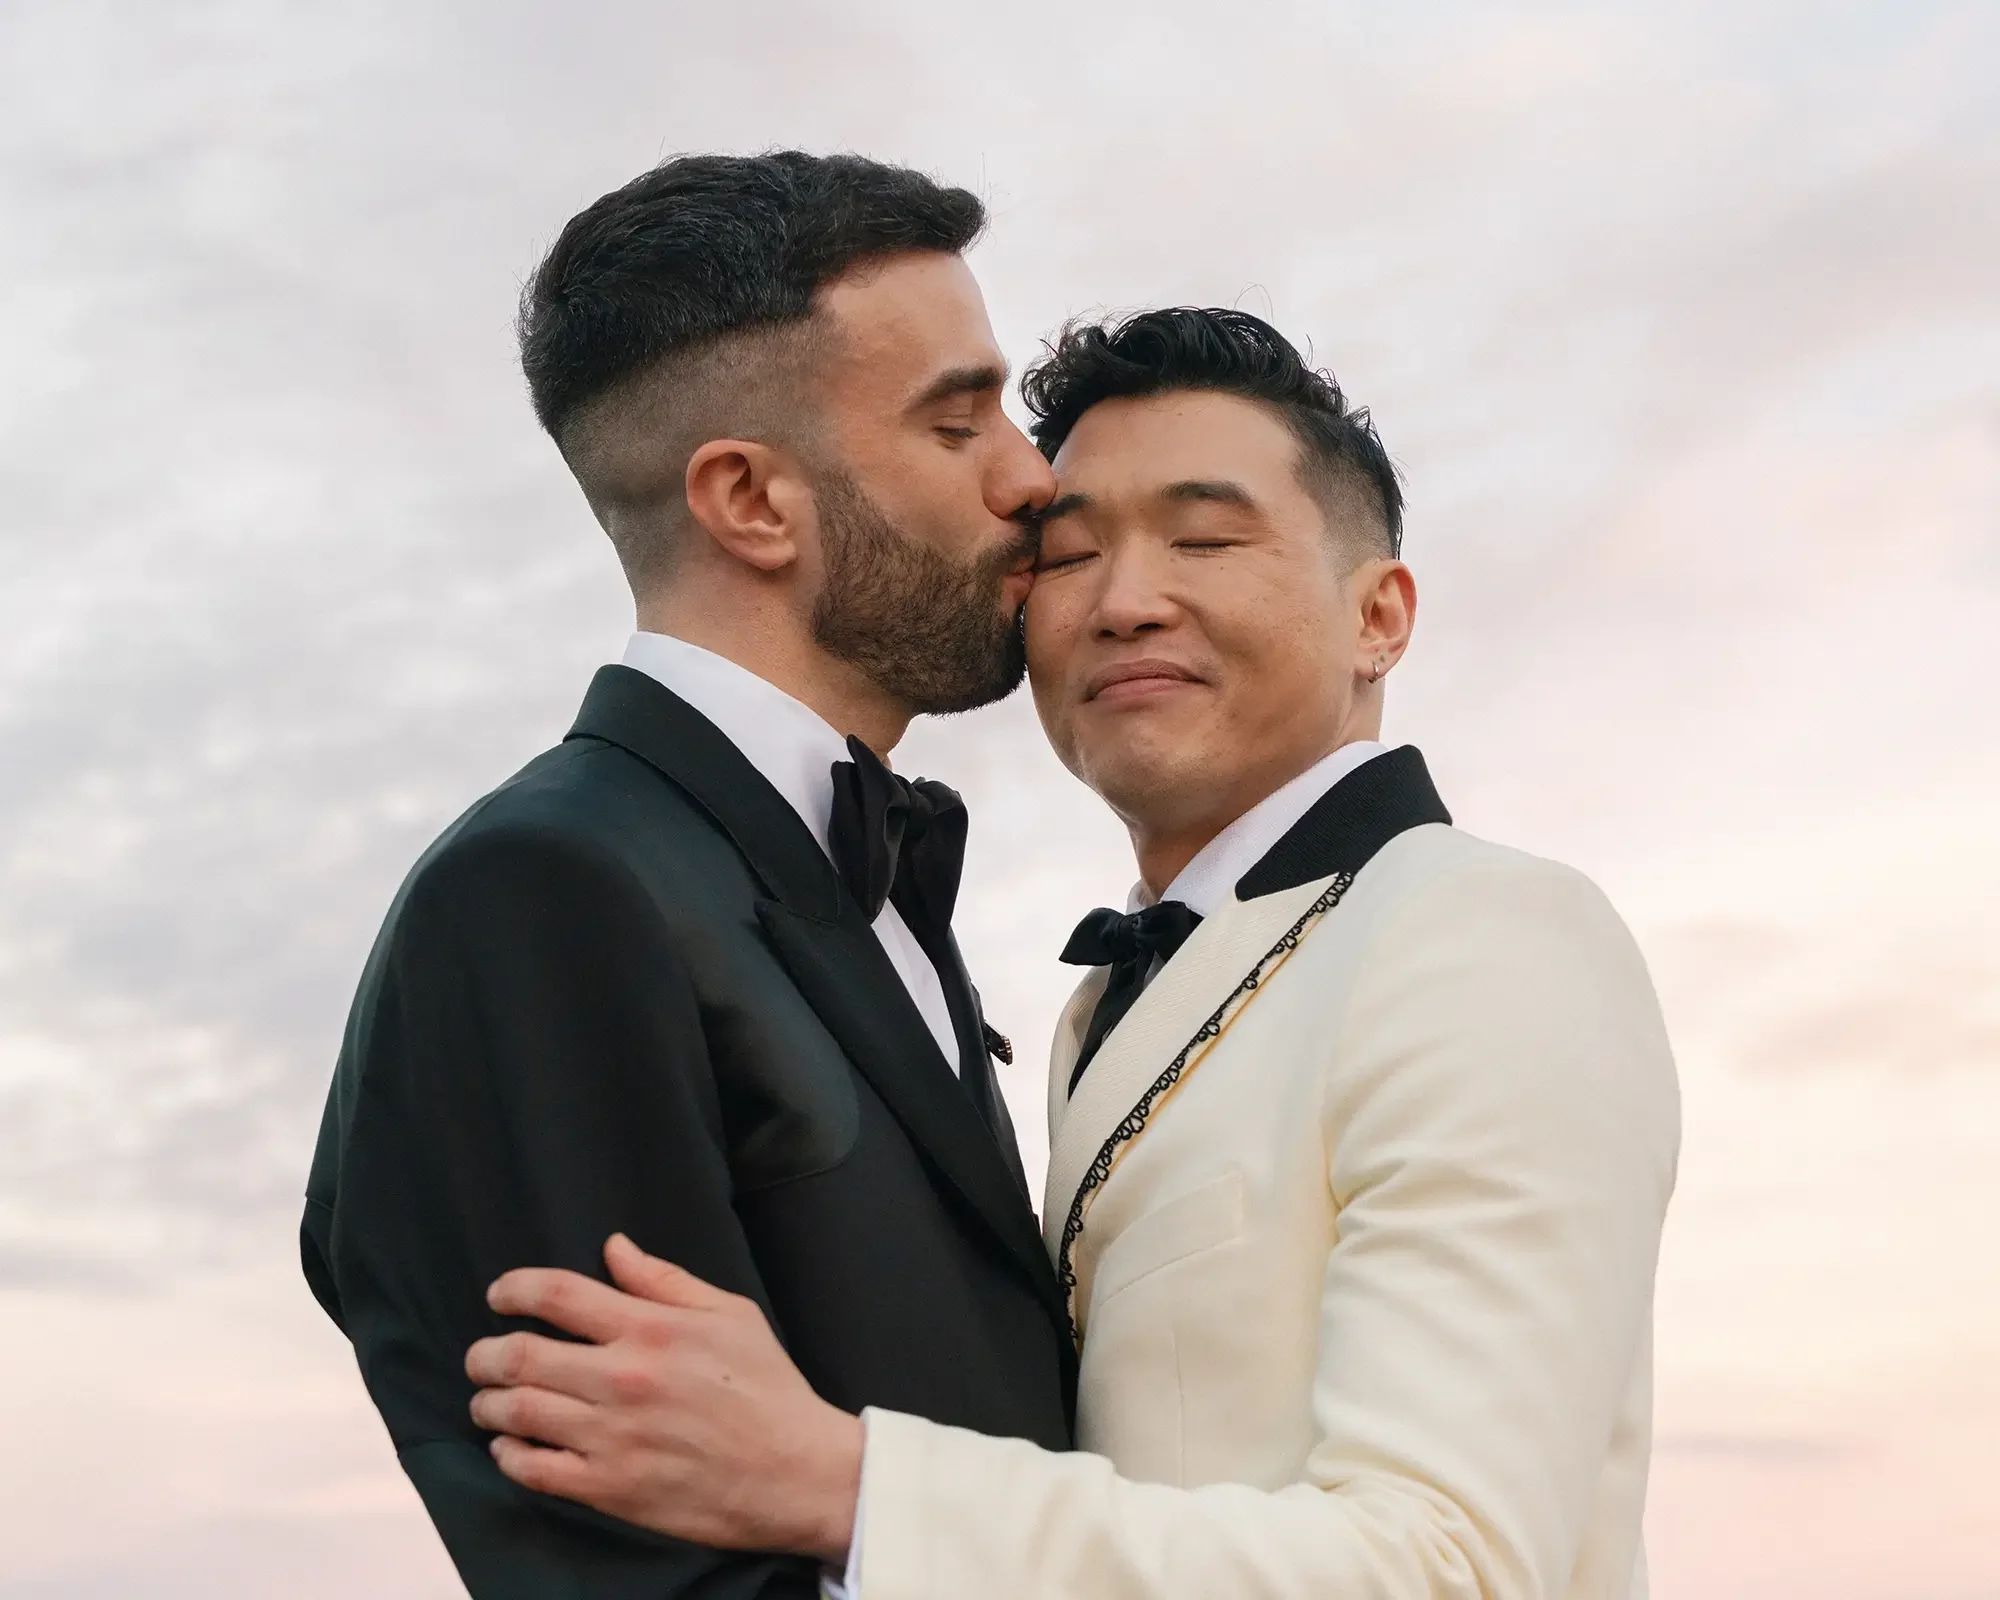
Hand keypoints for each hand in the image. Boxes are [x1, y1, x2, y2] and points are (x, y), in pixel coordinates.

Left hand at [464, 1234, 861, 1562]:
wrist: (795, 1472)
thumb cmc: (768, 1388)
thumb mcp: (731, 1315)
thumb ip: (665, 1281)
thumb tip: (614, 1248)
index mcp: (651, 1329)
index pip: (557, 1294)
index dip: (514, 1288)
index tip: (499, 1295)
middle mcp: (623, 1379)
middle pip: (521, 1356)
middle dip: (485, 1353)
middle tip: (481, 1355)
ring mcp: (612, 1438)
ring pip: (518, 1413)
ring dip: (488, 1404)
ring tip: (488, 1401)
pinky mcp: (610, 1489)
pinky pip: (535, 1471)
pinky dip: (509, 1456)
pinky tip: (509, 1447)